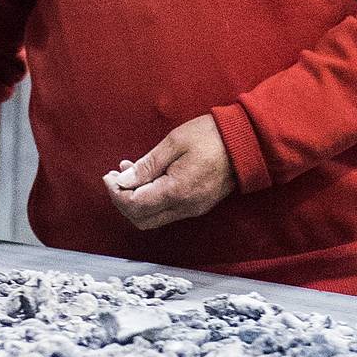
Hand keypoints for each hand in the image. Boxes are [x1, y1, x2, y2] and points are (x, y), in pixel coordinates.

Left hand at [104, 115, 237, 230]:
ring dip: (136, 200)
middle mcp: (185, 206)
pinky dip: (151, 200)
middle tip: (114, 177)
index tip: (109, 176)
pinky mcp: (198, 205)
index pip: (135, 205)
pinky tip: (148, 179)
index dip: (116, 193)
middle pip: (141, 219)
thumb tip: (123, 180)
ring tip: (129, 173)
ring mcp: (193, 209)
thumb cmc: (212, 136)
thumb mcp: (174, 142)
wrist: (247, 142)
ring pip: (153, 218)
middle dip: (122, 201)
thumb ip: (147, 164)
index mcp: (177, 191)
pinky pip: (167, 211)